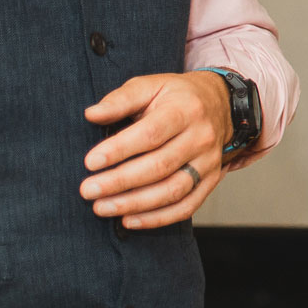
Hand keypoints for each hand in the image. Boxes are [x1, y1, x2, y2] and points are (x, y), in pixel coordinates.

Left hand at [80, 71, 233, 228]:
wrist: (220, 103)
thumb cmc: (176, 96)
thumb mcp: (150, 86)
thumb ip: (121, 99)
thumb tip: (92, 114)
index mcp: (185, 110)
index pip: (151, 134)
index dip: (120, 150)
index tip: (90, 162)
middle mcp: (201, 137)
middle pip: (160, 165)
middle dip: (120, 181)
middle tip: (88, 190)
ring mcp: (208, 162)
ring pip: (173, 190)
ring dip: (135, 204)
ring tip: (102, 208)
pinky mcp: (211, 180)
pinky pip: (187, 206)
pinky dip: (158, 218)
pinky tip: (130, 221)